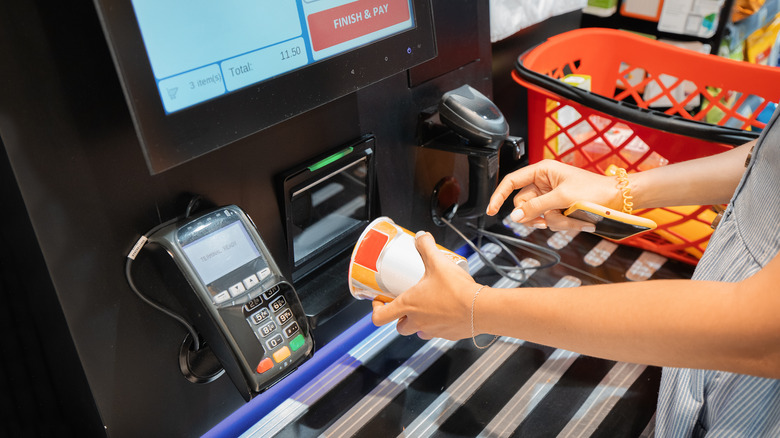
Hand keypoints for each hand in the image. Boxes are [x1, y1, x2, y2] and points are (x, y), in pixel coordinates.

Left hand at [371, 231, 477, 339]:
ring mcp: (433, 330)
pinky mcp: (448, 335)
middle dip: (400, 318)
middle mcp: (418, 321)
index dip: (377, 310)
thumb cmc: (457, 290)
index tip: (380, 302)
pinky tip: (446, 311)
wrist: (481, 309)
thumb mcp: (438, 262)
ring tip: (427, 308)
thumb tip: (421, 237)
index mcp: (409, 305)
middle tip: (405, 305)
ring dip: (418, 322)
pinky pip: (438, 332)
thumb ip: (426, 247)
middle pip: (400, 327)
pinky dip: (438, 324)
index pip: (381, 317)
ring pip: (418, 331)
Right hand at [485, 159, 619, 230]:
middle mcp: (543, 183)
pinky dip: (561, 225)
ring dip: (553, 222)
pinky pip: (549, 221)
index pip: (512, 182)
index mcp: (542, 170)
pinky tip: (577, 222)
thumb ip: (536, 207)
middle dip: (536, 215)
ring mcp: (550, 197)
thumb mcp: (562, 197)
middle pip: (523, 204)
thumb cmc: (594, 190)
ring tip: (572, 219)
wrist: (617, 199)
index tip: (491, 210)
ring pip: (537, 216)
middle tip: (547, 220)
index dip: (499, 195)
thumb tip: (515, 217)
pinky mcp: (558, 209)